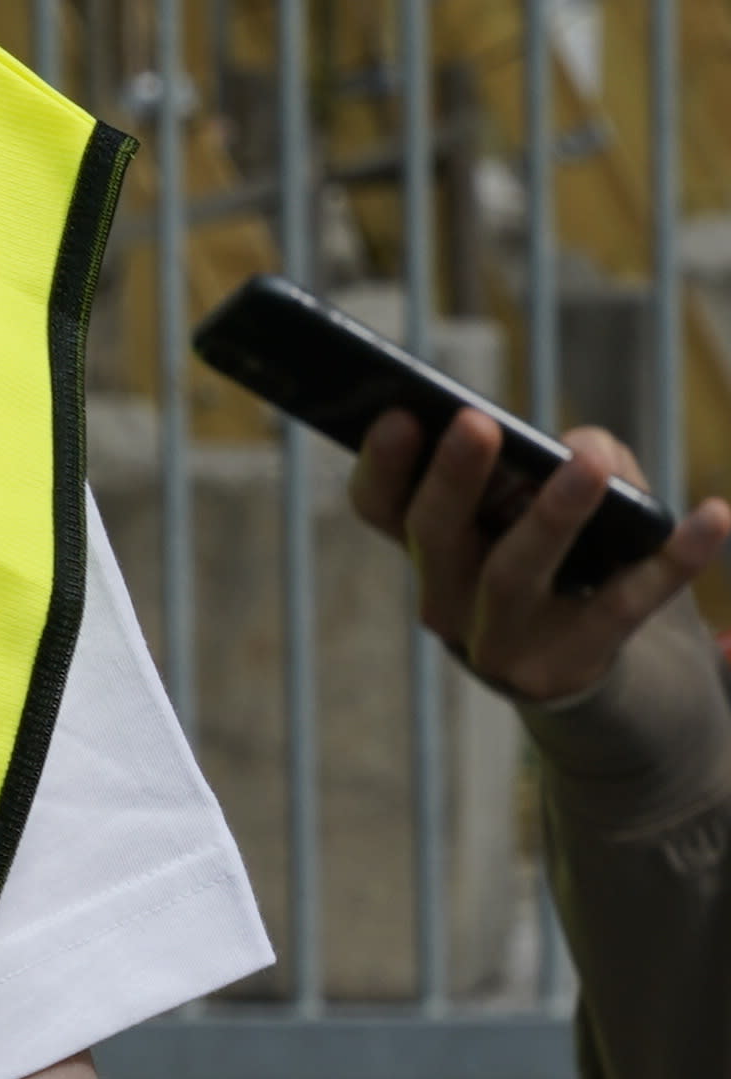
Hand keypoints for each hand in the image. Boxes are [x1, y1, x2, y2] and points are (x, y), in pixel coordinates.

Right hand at [353, 403, 730, 705]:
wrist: (584, 665)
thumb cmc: (556, 562)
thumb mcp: (548, 507)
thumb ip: (569, 460)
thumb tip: (584, 450)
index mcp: (429, 550)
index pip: (381, 507)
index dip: (382, 464)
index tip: (402, 413)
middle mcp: (445, 599)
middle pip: (433, 537)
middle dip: (452, 479)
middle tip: (476, 423)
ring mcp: (501, 640)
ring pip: (513, 575)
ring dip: (552, 516)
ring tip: (588, 466)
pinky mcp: (569, 663)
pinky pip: (621, 607)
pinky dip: (671, 561)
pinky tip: (712, 516)